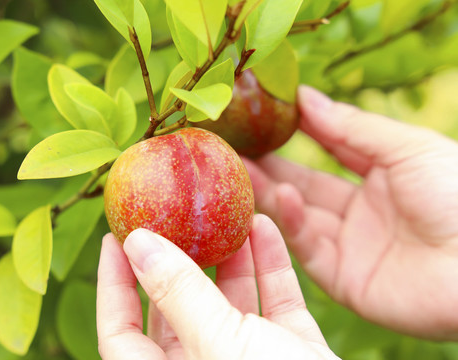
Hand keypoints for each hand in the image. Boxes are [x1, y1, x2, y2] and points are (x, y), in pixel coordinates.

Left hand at [96, 214, 338, 358]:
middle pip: (177, 309)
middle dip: (179, 259)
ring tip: (229, 214)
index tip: (117, 237)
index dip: (113, 285)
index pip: (120, 333)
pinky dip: (270, 266)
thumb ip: (177, 294)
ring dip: (231, 256)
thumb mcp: (221, 346)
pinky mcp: (290, 353)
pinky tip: (264, 228)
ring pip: (229, 302)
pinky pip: (275, 304)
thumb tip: (135, 243)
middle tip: (177, 215)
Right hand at [243, 86, 457, 340]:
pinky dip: (293, 222)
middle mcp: (363, 212)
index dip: (302, 131)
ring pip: (300, 216)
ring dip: (271, 191)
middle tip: (236, 144)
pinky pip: (309, 248)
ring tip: (240, 167)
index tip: (268, 112)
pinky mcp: (343, 280)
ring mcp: (351, 246)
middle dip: (272, 164)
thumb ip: (351, 127)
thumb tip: (304, 98)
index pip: (332, 149)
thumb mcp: (406, 148)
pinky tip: (281, 196)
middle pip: (306, 184)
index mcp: (384, 177)